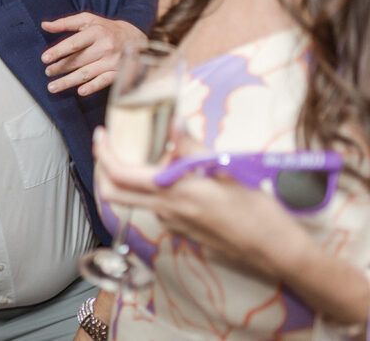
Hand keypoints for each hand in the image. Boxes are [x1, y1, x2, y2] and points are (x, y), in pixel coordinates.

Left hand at [40, 13, 144, 95]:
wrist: (134, 36)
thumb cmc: (105, 28)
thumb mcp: (87, 20)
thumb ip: (65, 23)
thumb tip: (44, 25)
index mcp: (96, 32)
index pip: (74, 43)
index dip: (58, 51)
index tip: (44, 58)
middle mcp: (105, 46)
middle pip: (78, 60)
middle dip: (60, 67)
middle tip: (48, 72)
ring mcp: (112, 60)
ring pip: (87, 73)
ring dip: (68, 81)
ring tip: (53, 86)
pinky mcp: (119, 71)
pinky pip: (104, 81)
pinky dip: (92, 86)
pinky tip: (80, 91)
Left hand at [93, 129, 303, 279]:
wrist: (275, 252)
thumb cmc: (257, 211)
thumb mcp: (227, 171)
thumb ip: (193, 148)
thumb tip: (175, 123)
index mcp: (174, 193)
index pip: (120, 174)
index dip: (104, 152)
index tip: (102, 133)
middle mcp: (166, 211)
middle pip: (112, 193)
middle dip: (101, 168)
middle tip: (108, 145)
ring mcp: (172, 224)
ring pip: (134, 199)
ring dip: (129, 178)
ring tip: (148, 154)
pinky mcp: (181, 232)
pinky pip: (156, 207)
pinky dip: (152, 189)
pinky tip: (173, 175)